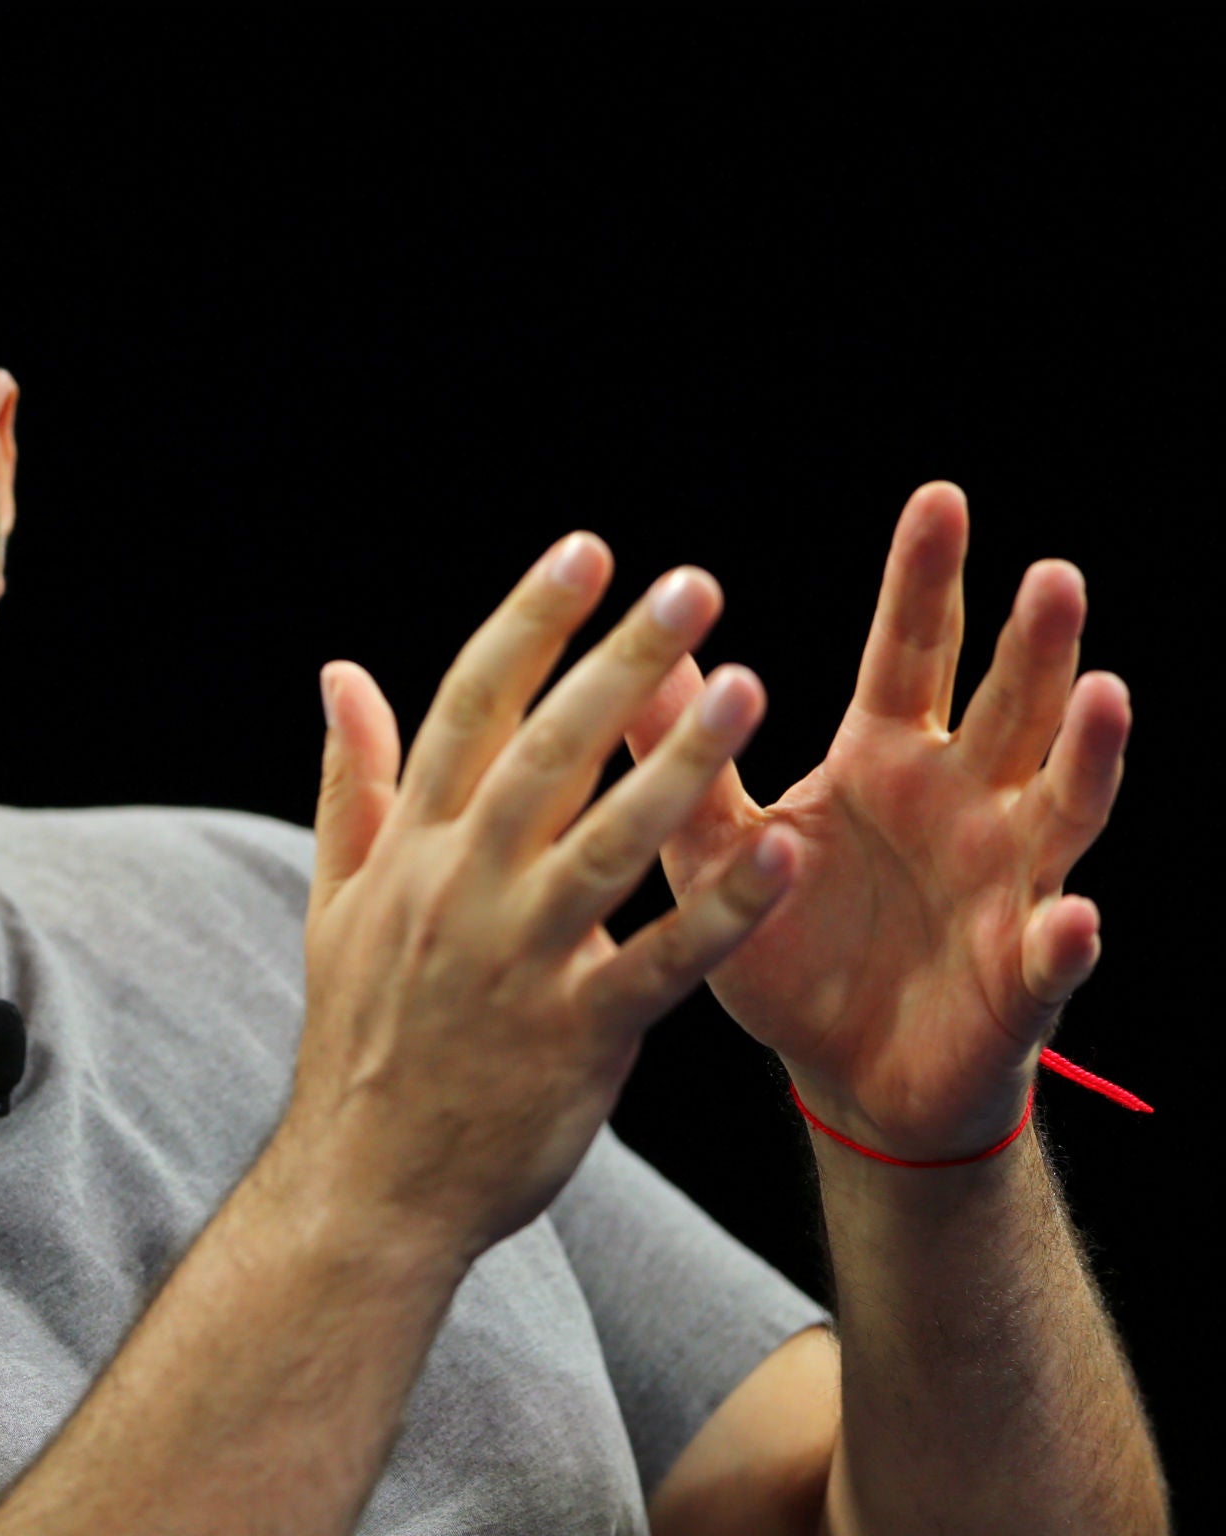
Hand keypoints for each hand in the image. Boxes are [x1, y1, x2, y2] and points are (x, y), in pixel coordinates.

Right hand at [283, 535, 796, 1263]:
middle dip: (618, 663)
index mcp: (411, 849)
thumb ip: (353, 782)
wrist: (368, 1183)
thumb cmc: (362, 1037)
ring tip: (750, 687)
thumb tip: (340, 673)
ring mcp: (517, 961)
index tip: (587, 552)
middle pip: (545, 753)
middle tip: (693, 585)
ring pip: (606, 844)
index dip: (529, 623)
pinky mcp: (575, 1034)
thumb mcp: (336, 902)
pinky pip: (660, 960)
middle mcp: (461, 889)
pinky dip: (721, 908)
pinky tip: (782, 852)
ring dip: (678, 762)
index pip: (469, 709)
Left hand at [623, 483, 1130, 1161]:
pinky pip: (1050, 957)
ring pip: (1061, 805)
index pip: (912, 654)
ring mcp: (1008, 884)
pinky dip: (1062, 941)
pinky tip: (1071, 918)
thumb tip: (637, 651)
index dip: (925, 581)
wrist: (841, 1070)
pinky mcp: (1020, 977)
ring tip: (1104, 694)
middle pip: (1009, 708)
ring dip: (1086, 754)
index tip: (939, 498)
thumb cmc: (791, 947)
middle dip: (1034, 644)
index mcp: (887, 761)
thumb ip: (685, 757)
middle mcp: (964, 804)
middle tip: (1050, 573)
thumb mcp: (719, 845)